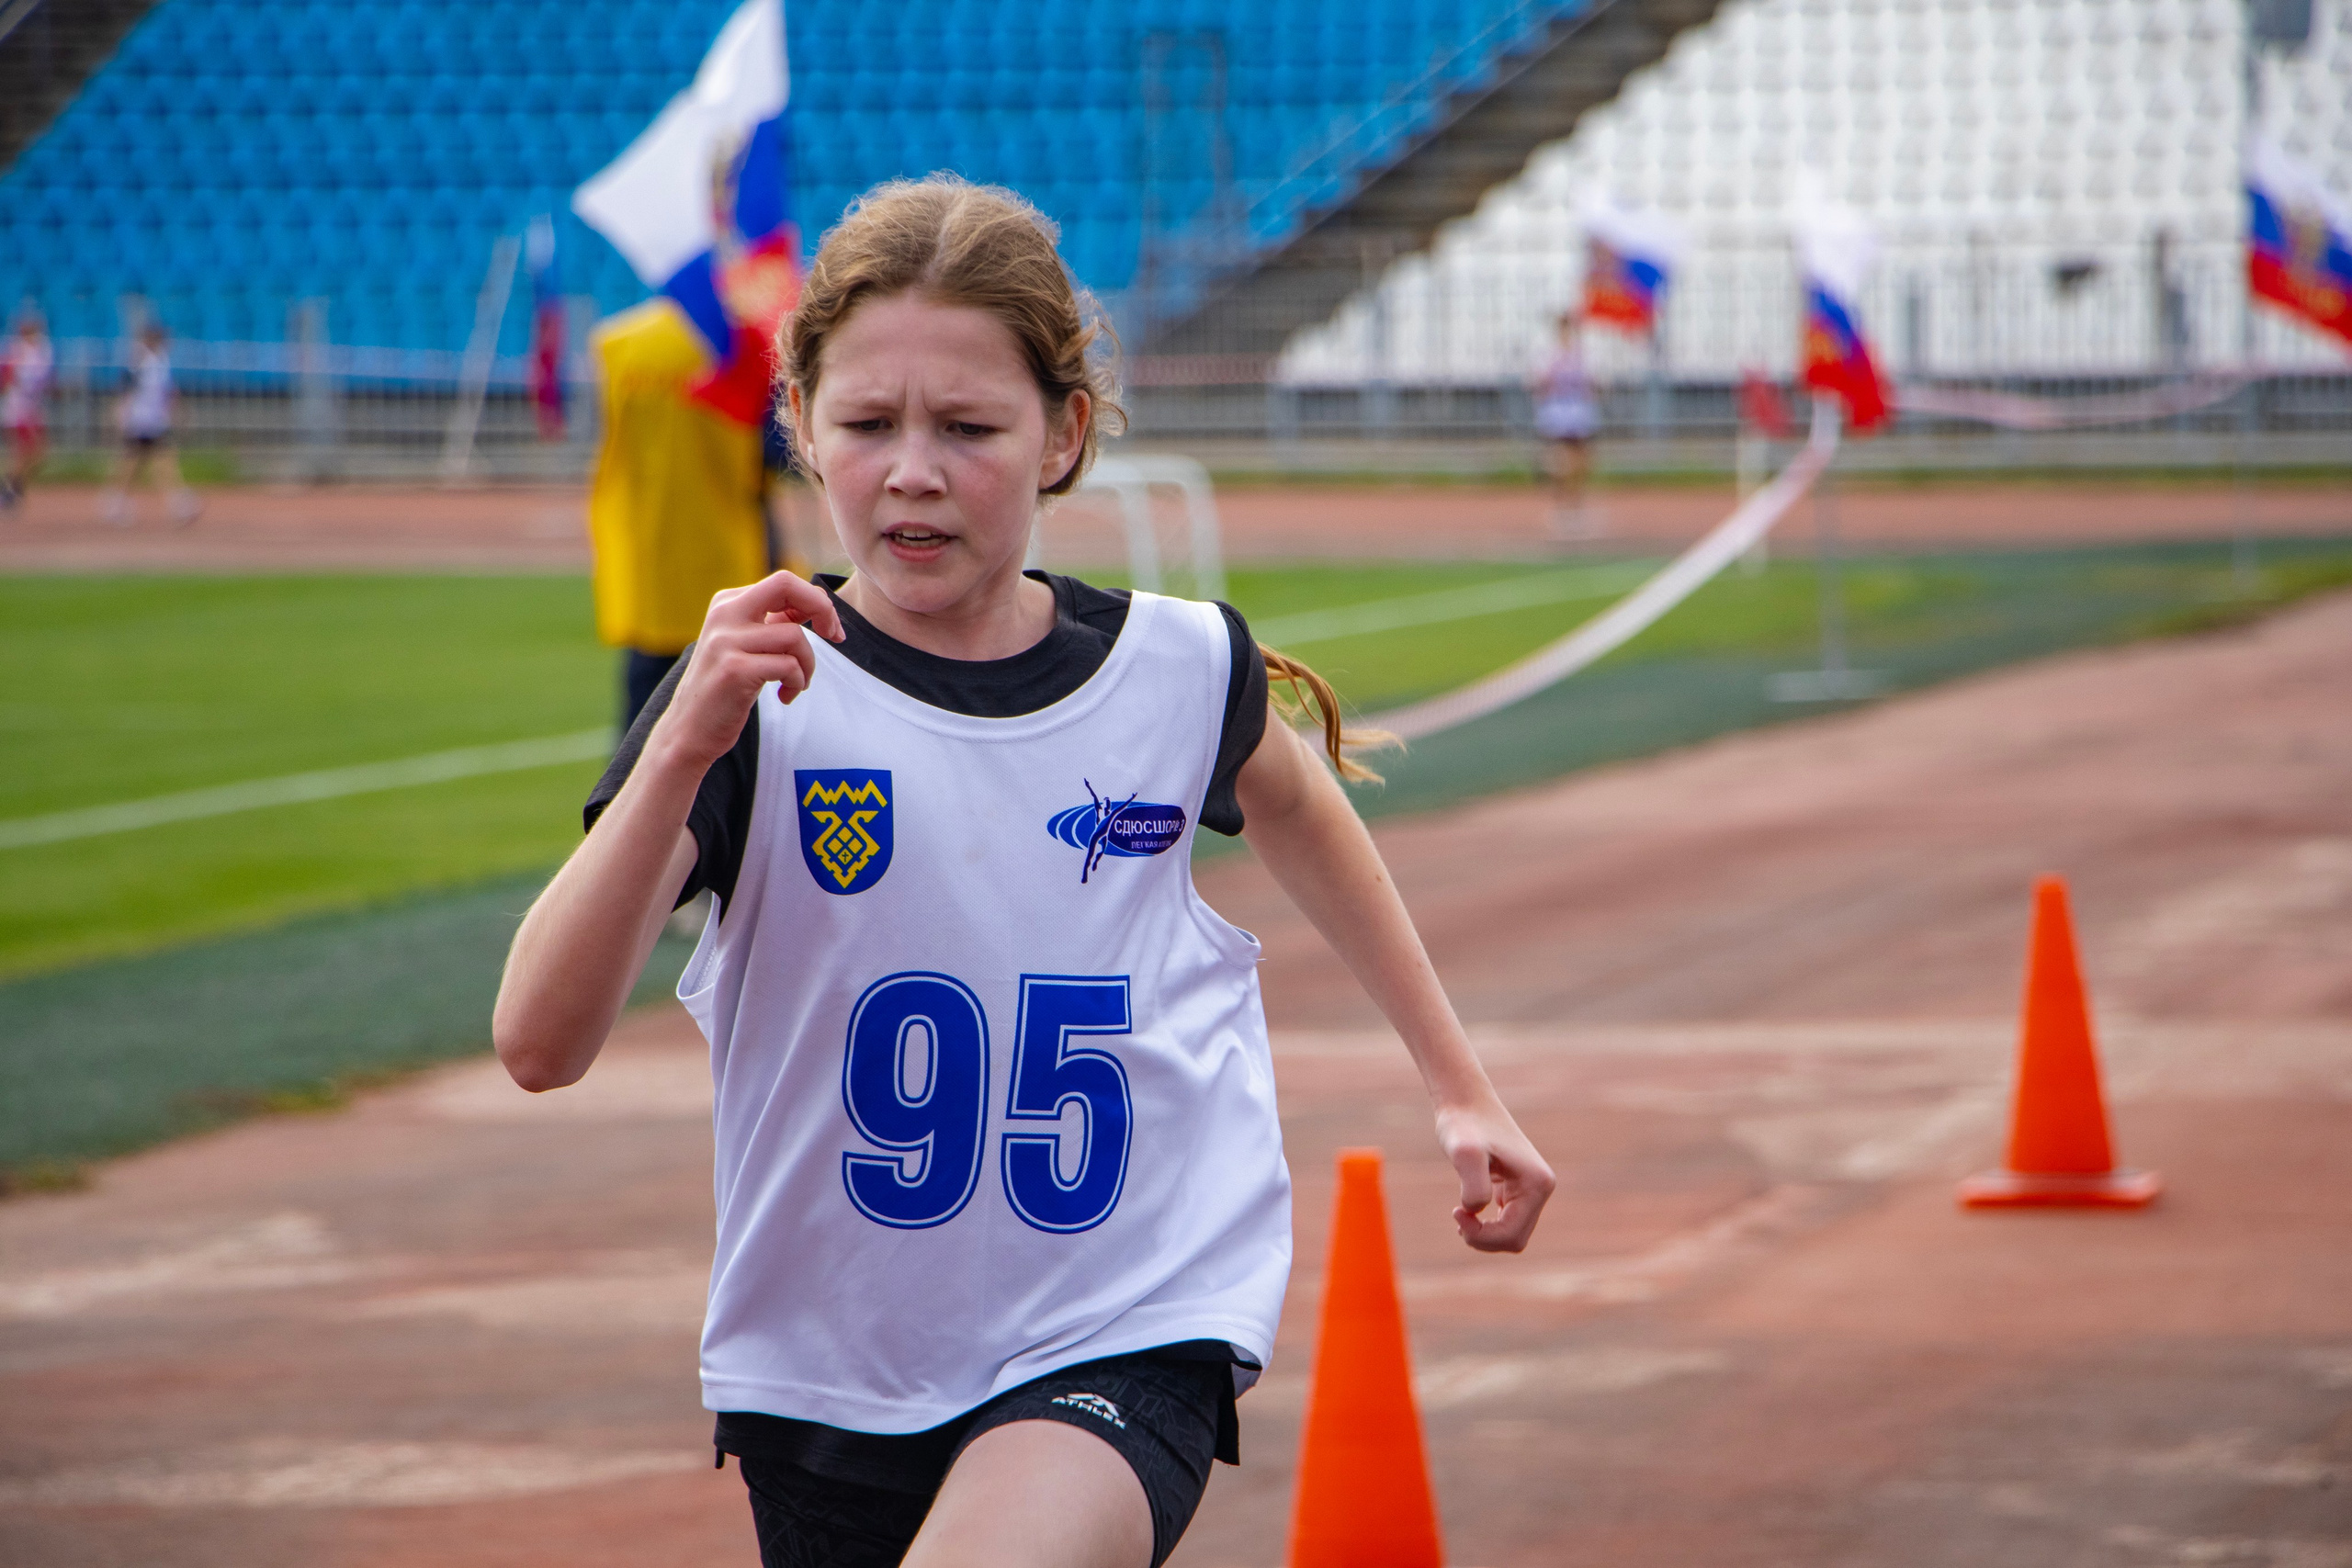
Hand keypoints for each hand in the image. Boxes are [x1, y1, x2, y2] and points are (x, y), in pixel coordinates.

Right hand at [656, 570, 845, 768]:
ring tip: (796, 683)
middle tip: (835, 636)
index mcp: (727, 603)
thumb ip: (772, 623)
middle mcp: (724, 615)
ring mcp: (726, 641)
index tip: (829, 628)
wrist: (689, 730)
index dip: (815, 601)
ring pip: (794, 635)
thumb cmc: (725, 688)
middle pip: (786, 585)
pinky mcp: (734, 670)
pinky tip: (785, 696)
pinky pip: (789, 666)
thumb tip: (818, 604)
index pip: (783, 582)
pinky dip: (797, 683)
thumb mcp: (744, 645)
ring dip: (808, 664)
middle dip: (822, 608)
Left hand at [1436, 1098, 1554, 1252]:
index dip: (1481, 1235)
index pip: (1512, 1236)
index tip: (1456, 1211)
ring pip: (1512, 1234)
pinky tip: (1467, 1211)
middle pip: (1515, 1240)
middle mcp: (1541, 1187)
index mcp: (1537, 1183)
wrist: (1464, 1100)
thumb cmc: (1463, 1124)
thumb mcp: (1465, 1153)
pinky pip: (1507, 1222)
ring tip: (1461, 1214)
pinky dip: (1486, 1225)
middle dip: (1484, 1238)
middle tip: (1457, 1217)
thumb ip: (1474, 1186)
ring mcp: (1531, 1187)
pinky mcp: (1517, 1186)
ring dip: (1484, 1234)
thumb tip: (1478, 1210)